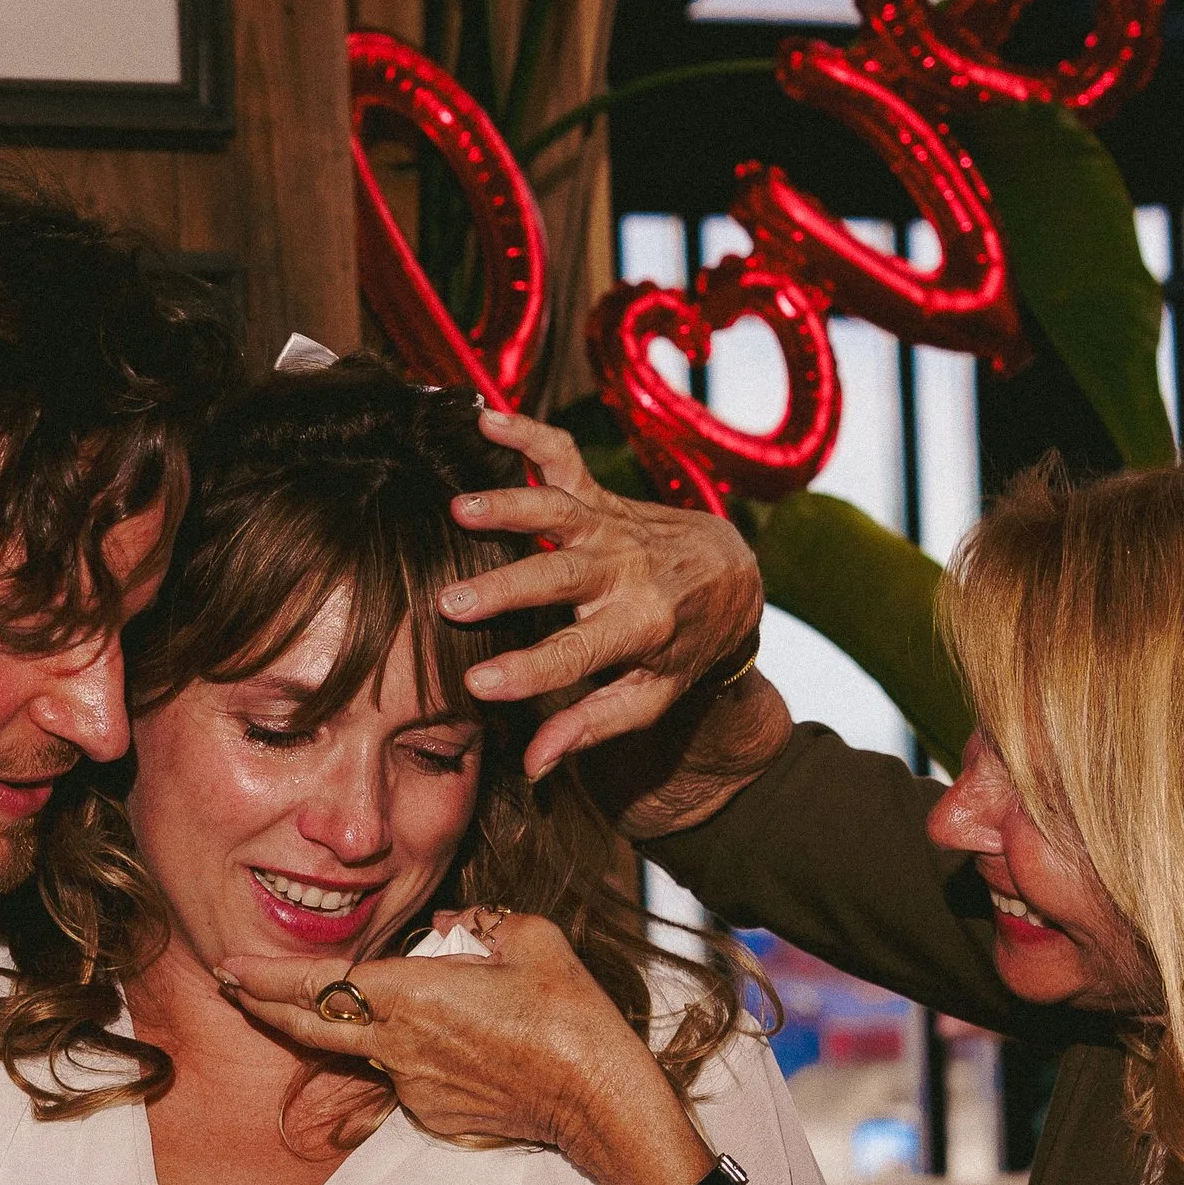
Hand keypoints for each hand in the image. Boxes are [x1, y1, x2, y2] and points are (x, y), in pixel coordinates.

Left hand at [220, 914, 699, 1184]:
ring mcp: (412, 1085)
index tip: (230, 967)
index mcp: (412, 994)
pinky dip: (406, 1052)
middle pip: (309, 1027)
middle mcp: (398, 1044)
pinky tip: (447, 1041)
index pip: (318, 985)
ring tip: (355, 1001)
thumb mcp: (531, 939)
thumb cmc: (569, 1015)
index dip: (266, 978)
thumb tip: (449, 923)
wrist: (598, 1101)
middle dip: (263, 1006)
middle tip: (231, 984)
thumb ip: (480, 922)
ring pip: (362, 1048)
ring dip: (348, 1026)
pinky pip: (404, 1074)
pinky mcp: (433, 1114)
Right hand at [436, 407, 762, 779]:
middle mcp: (626, 571)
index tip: (478, 686)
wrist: (731, 576)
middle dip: (507, 589)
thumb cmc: (680, 648)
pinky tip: (485, 419)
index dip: (529, 671)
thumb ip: (590, 726)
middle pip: (561, 578)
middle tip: (452, 603)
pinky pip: (564, 457)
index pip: (578, 654)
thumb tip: (533, 766)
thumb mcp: (649, 697)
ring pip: (560, 512)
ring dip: (510, 507)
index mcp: (639, 628)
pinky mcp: (601, 494)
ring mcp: (613, 526)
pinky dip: (527, 433)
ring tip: (459, 508)